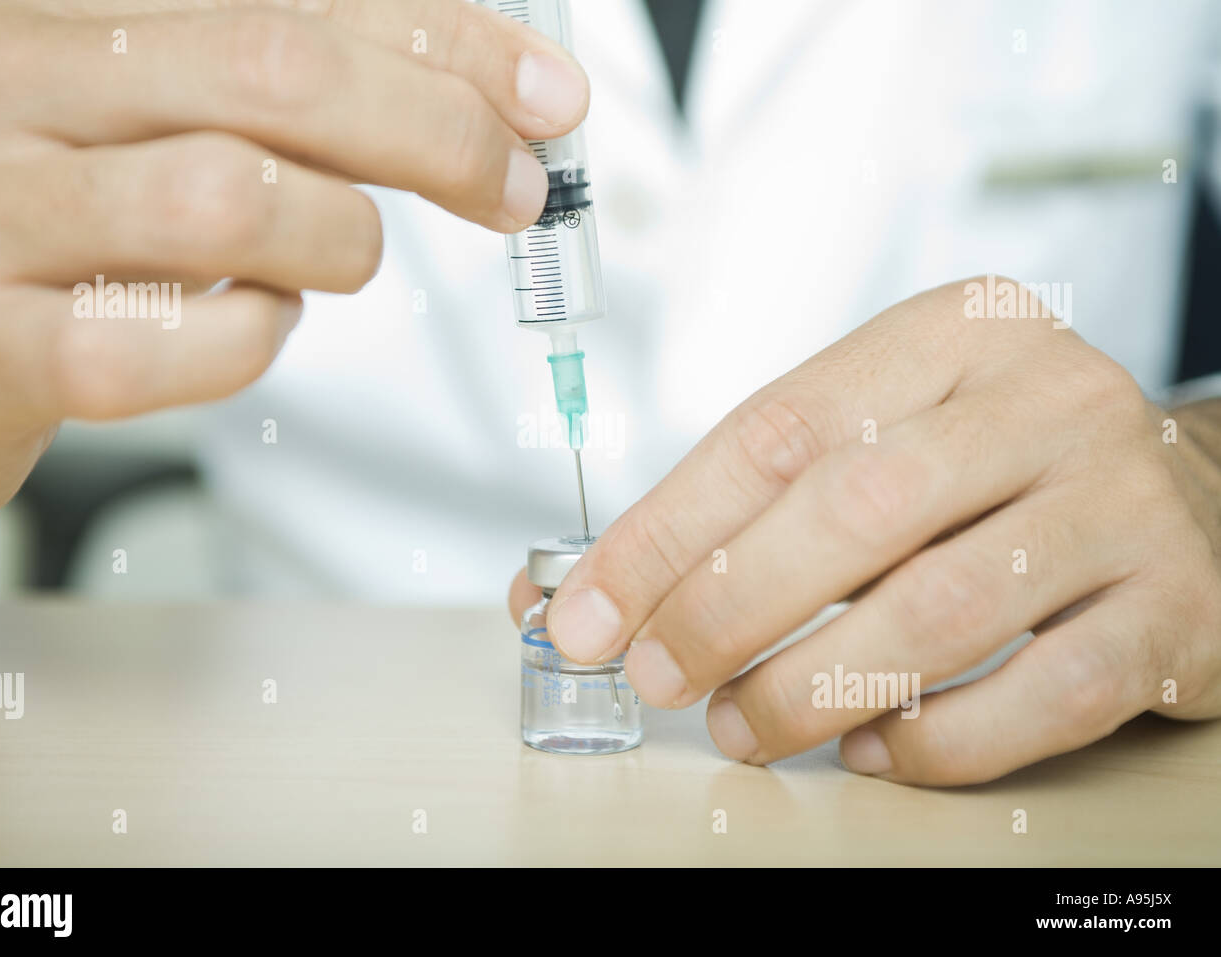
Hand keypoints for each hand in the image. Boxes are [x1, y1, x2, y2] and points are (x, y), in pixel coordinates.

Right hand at [0, 0, 587, 522]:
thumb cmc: (2, 226)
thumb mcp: (113, 119)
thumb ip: (250, 102)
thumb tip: (444, 105)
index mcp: (60, 17)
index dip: (446, 41)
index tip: (542, 93)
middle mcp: (14, 87)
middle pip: (277, 70)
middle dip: (435, 129)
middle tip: (507, 186)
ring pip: (230, 195)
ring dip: (333, 240)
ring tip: (330, 259)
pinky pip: (156, 344)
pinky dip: (244, 343)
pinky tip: (244, 331)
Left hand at [511, 278, 1220, 784]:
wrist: (1191, 492)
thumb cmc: (998, 470)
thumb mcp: (888, 433)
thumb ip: (758, 503)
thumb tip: (597, 595)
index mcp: (952, 334)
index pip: (775, 432)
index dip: (665, 534)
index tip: (589, 612)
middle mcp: (1047, 399)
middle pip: (852, 509)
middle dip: (728, 610)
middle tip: (659, 676)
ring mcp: (1123, 500)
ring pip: (938, 609)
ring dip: (813, 687)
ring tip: (743, 725)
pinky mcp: (1177, 607)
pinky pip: (1043, 696)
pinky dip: (938, 740)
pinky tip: (873, 747)